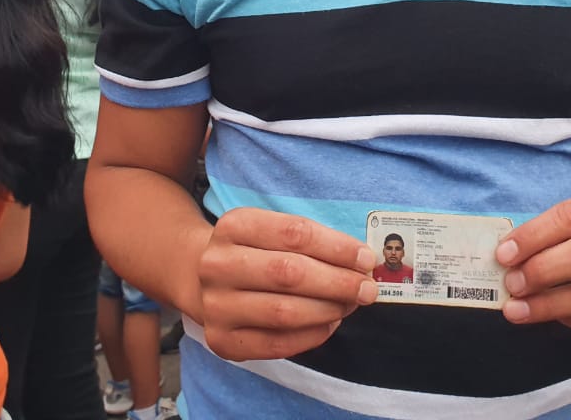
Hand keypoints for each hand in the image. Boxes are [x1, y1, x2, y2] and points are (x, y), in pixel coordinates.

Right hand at [197, 208, 376, 361]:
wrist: (202, 279)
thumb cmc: (254, 251)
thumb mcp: (271, 231)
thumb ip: (312, 242)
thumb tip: (363, 264)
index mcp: (233, 226)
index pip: (294, 233)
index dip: (337, 247)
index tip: (367, 258)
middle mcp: (217, 264)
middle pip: (289, 273)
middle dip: (338, 282)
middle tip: (368, 288)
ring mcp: (216, 305)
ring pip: (284, 312)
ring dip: (328, 310)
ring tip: (350, 305)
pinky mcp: (221, 340)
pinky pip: (277, 344)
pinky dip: (312, 335)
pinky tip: (329, 324)